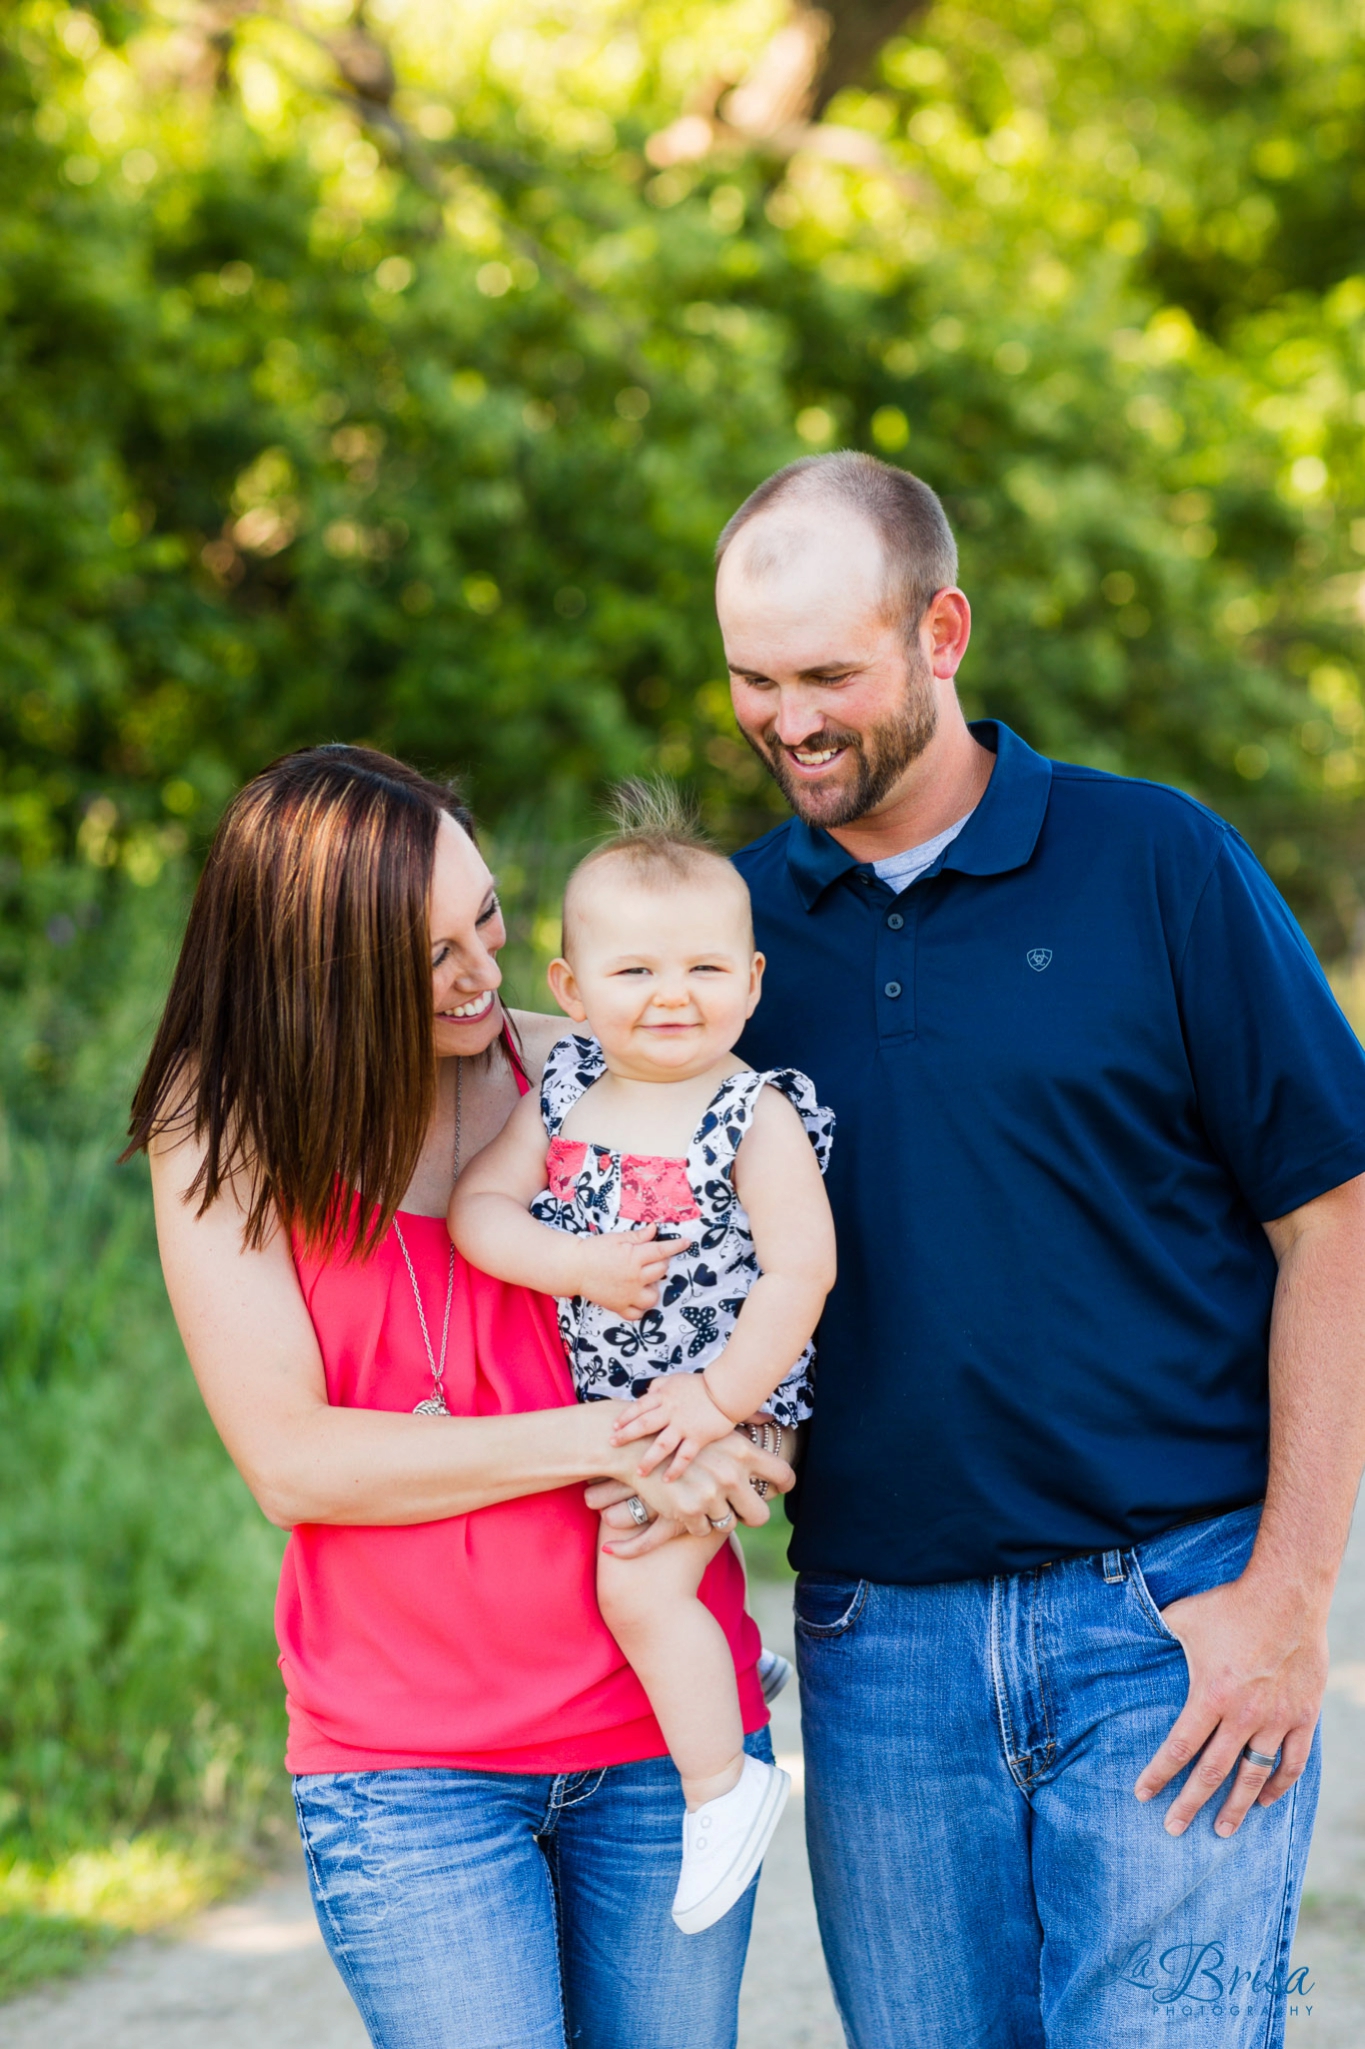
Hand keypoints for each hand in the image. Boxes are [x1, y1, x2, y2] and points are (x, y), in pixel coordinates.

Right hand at [572, 1225, 674, 1318]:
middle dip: (661, 1264)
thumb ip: (638, 1236)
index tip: (686, 1242)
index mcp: (634, 1257)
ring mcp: (628, 1295)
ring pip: (653, 1297)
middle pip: (661, 1272)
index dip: (676, 1245)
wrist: (573, 1267)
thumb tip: (654, 1229)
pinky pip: (637, 1314)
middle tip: (651, 1259)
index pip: (662, 1251)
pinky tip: (637, 1298)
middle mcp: (635, 1278)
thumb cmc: (594, 1249)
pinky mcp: (618, 1306)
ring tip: (645, 1281)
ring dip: (654, 1288)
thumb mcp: (617, 1238)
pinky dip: (640, 1309)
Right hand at [593, 1427, 794, 1552]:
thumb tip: (769, 1418)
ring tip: (707, 1504)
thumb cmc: (681, 1432)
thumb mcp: (715, 1427)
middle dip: (752, 1516)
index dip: (784, 1486)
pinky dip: (697, 1523)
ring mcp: (710, 1494)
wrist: (639, 1445)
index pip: (783, 1475)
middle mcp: (730, 1474)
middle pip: (760, 1515)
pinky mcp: (689, 1511)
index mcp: (743, 1452)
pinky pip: (704, 1531)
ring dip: (719, 1518)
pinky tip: (689, 1508)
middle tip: (742, 1510)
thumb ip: (746, 1424)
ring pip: (728, 1525)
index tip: (778, 1490)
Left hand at [612, 1374, 736, 1477]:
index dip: (625, 1416)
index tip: (613, 1427)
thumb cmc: (700, 1385)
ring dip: (649, 1459)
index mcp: (664, 1396)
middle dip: (626, 1435)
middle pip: (644, 1425)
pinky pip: (684, 1456)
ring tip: (638, 1472)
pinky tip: (666, 1480)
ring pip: (662, 1445)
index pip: (639, 1406)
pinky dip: (675, 1469)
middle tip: (612, 1445)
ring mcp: (684, 1426)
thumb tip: (646, 1393)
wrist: (726, 1390)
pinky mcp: (698, 1437)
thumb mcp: (675, 1379)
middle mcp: (671, 1411)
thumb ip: (659, 1386)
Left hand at [1134, 1572, 1327, 1836]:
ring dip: (1237, 1807)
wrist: (1286, 1595)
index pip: (1178, 1748)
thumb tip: (1125, 1631)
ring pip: (1254, 1776)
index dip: (1158, 1775)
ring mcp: (1276, 1719)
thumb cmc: (1230, 1605)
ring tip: (1222, 1830)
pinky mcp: (1303, 1716)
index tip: (1143, 1795)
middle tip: (1174, 1829)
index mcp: (1210, 1695)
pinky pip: (1292, 1762)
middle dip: (1190, 1804)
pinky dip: (1279, 1785)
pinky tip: (1266, 1800)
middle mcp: (1242, 1715)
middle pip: (1212, 1772)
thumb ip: (1157, 1632)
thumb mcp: (1183, 1617)